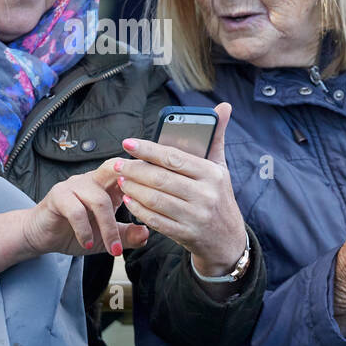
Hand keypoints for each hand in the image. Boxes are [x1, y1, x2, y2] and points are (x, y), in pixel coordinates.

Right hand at [21, 170, 150, 257]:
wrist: (41, 235)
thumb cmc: (74, 231)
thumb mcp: (105, 237)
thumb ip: (126, 235)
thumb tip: (148, 234)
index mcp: (106, 185)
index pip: (128, 172)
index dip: (145, 179)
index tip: (163, 194)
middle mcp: (91, 180)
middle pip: (114, 170)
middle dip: (131, 184)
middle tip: (146, 207)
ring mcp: (74, 186)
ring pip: (98, 200)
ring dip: (109, 228)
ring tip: (114, 250)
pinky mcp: (58, 196)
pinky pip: (75, 210)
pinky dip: (85, 229)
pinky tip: (88, 244)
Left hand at [105, 102, 246, 275]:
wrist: (228, 240)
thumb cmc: (219, 196)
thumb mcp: (220, 167)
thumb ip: (216, 137)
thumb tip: (223, 106)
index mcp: (211, 174)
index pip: (174, 158)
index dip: (148, 150)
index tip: (128, 143)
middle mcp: (205, 195)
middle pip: (161, 179)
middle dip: (135, 170)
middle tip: (118, 163)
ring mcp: (195, 216)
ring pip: (155, 200)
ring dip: (133, 189)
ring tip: (121, 180)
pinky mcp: (185, 234)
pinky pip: (156, 220)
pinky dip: (139, 210)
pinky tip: (128, 201)